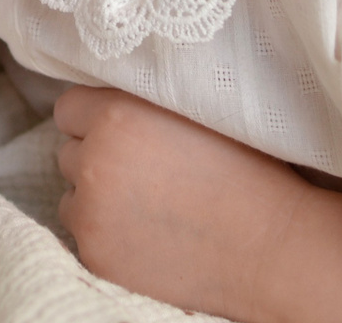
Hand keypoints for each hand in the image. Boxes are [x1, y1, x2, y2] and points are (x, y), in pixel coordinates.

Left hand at [53, 86, 341, 322]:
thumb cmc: (246, 171)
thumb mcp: (193, 109)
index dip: (97, 119)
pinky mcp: (95, 253)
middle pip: (69, 151)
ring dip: (96, 197)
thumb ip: (140, 96)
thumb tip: (105, 89)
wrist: (272, 247)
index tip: (126, 132)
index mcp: (115, 114)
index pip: (69, 108)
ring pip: (72, 194)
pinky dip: (106, 234)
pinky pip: (83, 233)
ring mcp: (89, 211)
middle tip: (145, 171)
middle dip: (97, 158)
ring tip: (149, 204)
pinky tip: (149, 234)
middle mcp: (93, 160)